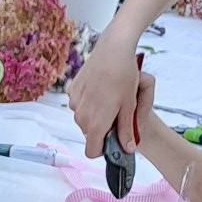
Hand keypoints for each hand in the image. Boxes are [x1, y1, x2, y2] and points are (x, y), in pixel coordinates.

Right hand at [68, 34, 153, 158]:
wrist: (112, 50)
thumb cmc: (123, 76)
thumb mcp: (130, 105)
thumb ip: (126, 130)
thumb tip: (127, 148)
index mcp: (96, 124)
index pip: (91, 152)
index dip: (103, 149)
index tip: (112, 139)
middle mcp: (81, 116)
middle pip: (89, 134)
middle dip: (101, 128)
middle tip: (117, 112)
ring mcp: (74, 103)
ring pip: (84, 119)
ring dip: (95, 114)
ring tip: (109, 97)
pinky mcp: (72, 91)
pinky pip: (79, 104)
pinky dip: (88, 101)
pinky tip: (100, 88)